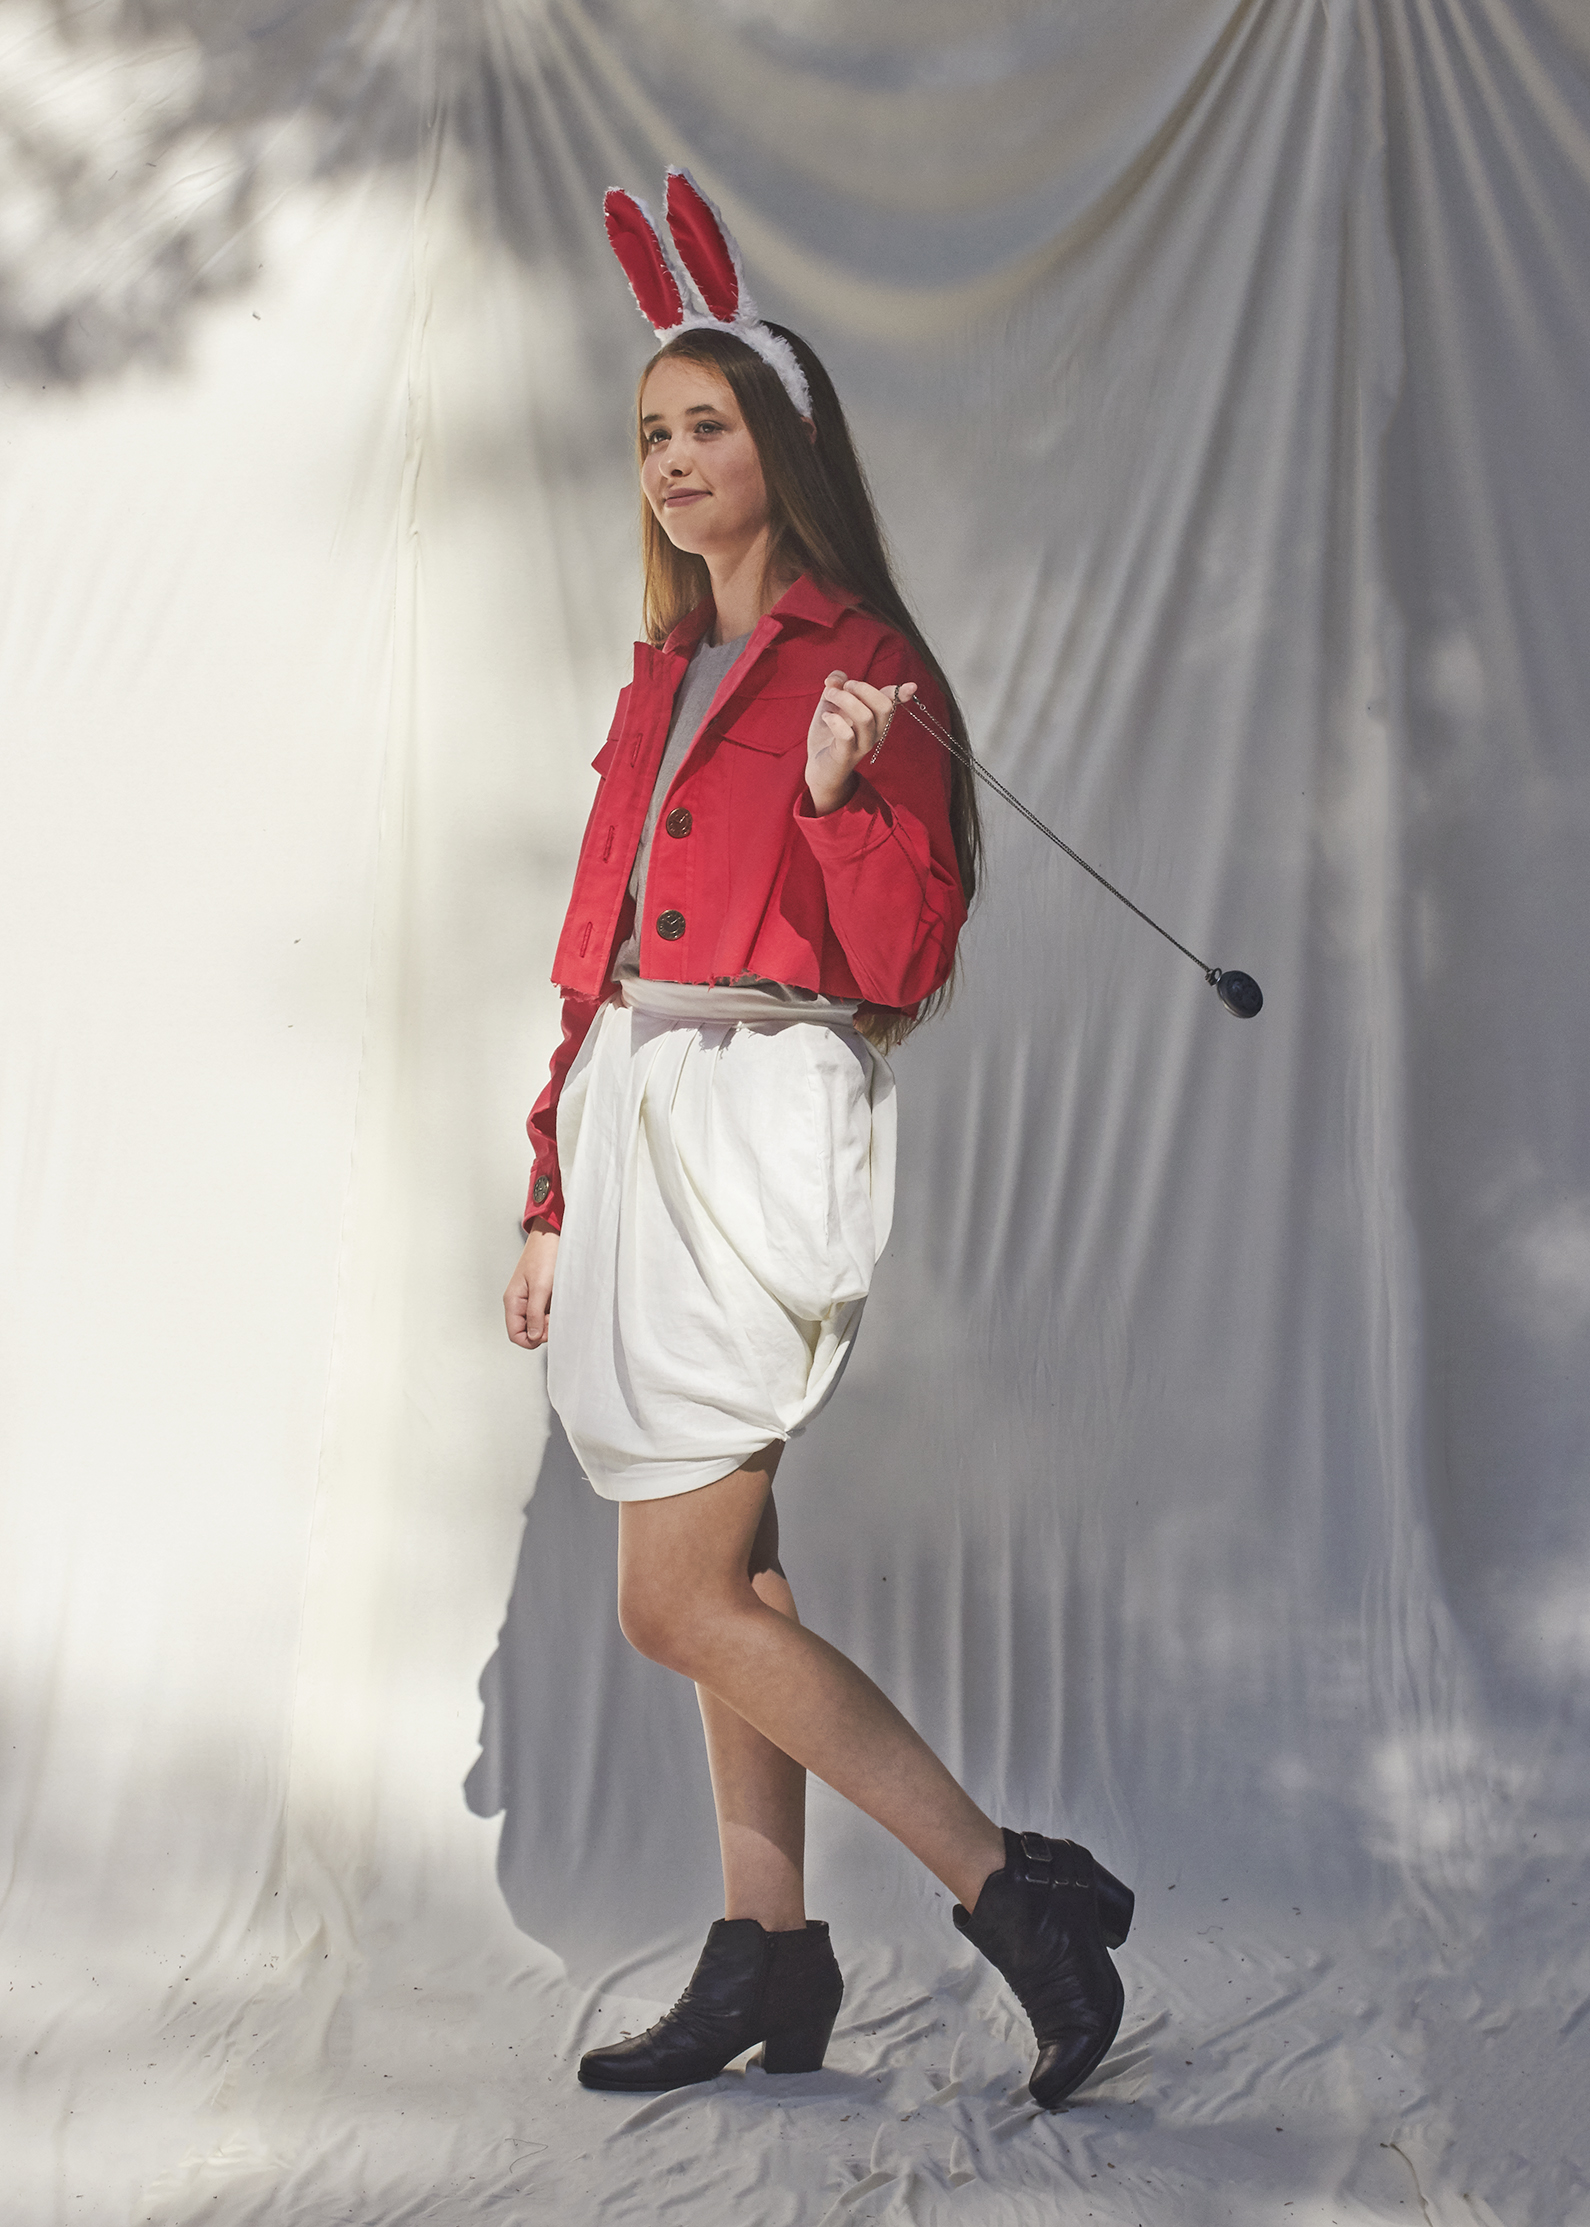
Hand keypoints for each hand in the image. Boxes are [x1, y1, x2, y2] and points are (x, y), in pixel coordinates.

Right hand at [504, 1219, 558, 1348]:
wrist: (552, 1235)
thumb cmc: (544, 1255)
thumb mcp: (541, 1287)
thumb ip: (535, 1314)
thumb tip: (533, 1337)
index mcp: (513, 1301)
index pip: (516, 1335)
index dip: (532, 1338)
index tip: (546, 1329)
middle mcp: (519, 1302)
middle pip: (527, 1331)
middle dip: (543, 1329)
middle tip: (556, 1315)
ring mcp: (529, 1299)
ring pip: (538, 1323)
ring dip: (550, 1320)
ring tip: (559, 1304)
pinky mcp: (540, 1294)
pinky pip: (545, 1312)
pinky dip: (554, 1311)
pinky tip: (560, 1301)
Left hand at [805, 672, 915, 815]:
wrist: (819, 767)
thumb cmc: (829, 733)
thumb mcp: (831, 703)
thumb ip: (836, 685)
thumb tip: (836, 677)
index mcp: (875, 718)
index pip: (891, 703)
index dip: (901, 694)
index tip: (911, 686)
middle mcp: (874, 732)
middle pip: (883, 707)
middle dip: (863, 689)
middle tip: (844, 686)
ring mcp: (862, 745)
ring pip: (865, 718)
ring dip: (844, 699)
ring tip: (829, 696)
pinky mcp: (845, 755)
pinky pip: (846, 735)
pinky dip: (834, 720)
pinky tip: (826, 717)